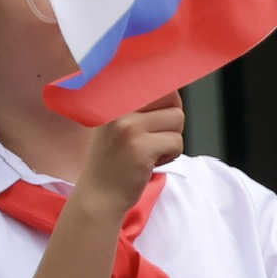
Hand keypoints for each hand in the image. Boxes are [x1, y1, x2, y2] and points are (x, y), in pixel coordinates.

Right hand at [77, 95, 183, 216]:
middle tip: (155, 137)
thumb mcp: (118, 125)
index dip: (168, 96)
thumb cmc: (114, 161)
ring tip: (150, 151)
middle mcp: (118, 109)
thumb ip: (140, 107)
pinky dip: (171, 154)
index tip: (164, 108)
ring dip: (171, 139)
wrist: (99, 195)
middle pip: (171, 99)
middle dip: (172, 120)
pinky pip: (176, 141)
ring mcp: (128, 128)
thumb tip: (174, 90)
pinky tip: (151, 162)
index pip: (154, 82)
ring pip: (177, 119)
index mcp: (112, 100)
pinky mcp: (140, 147)